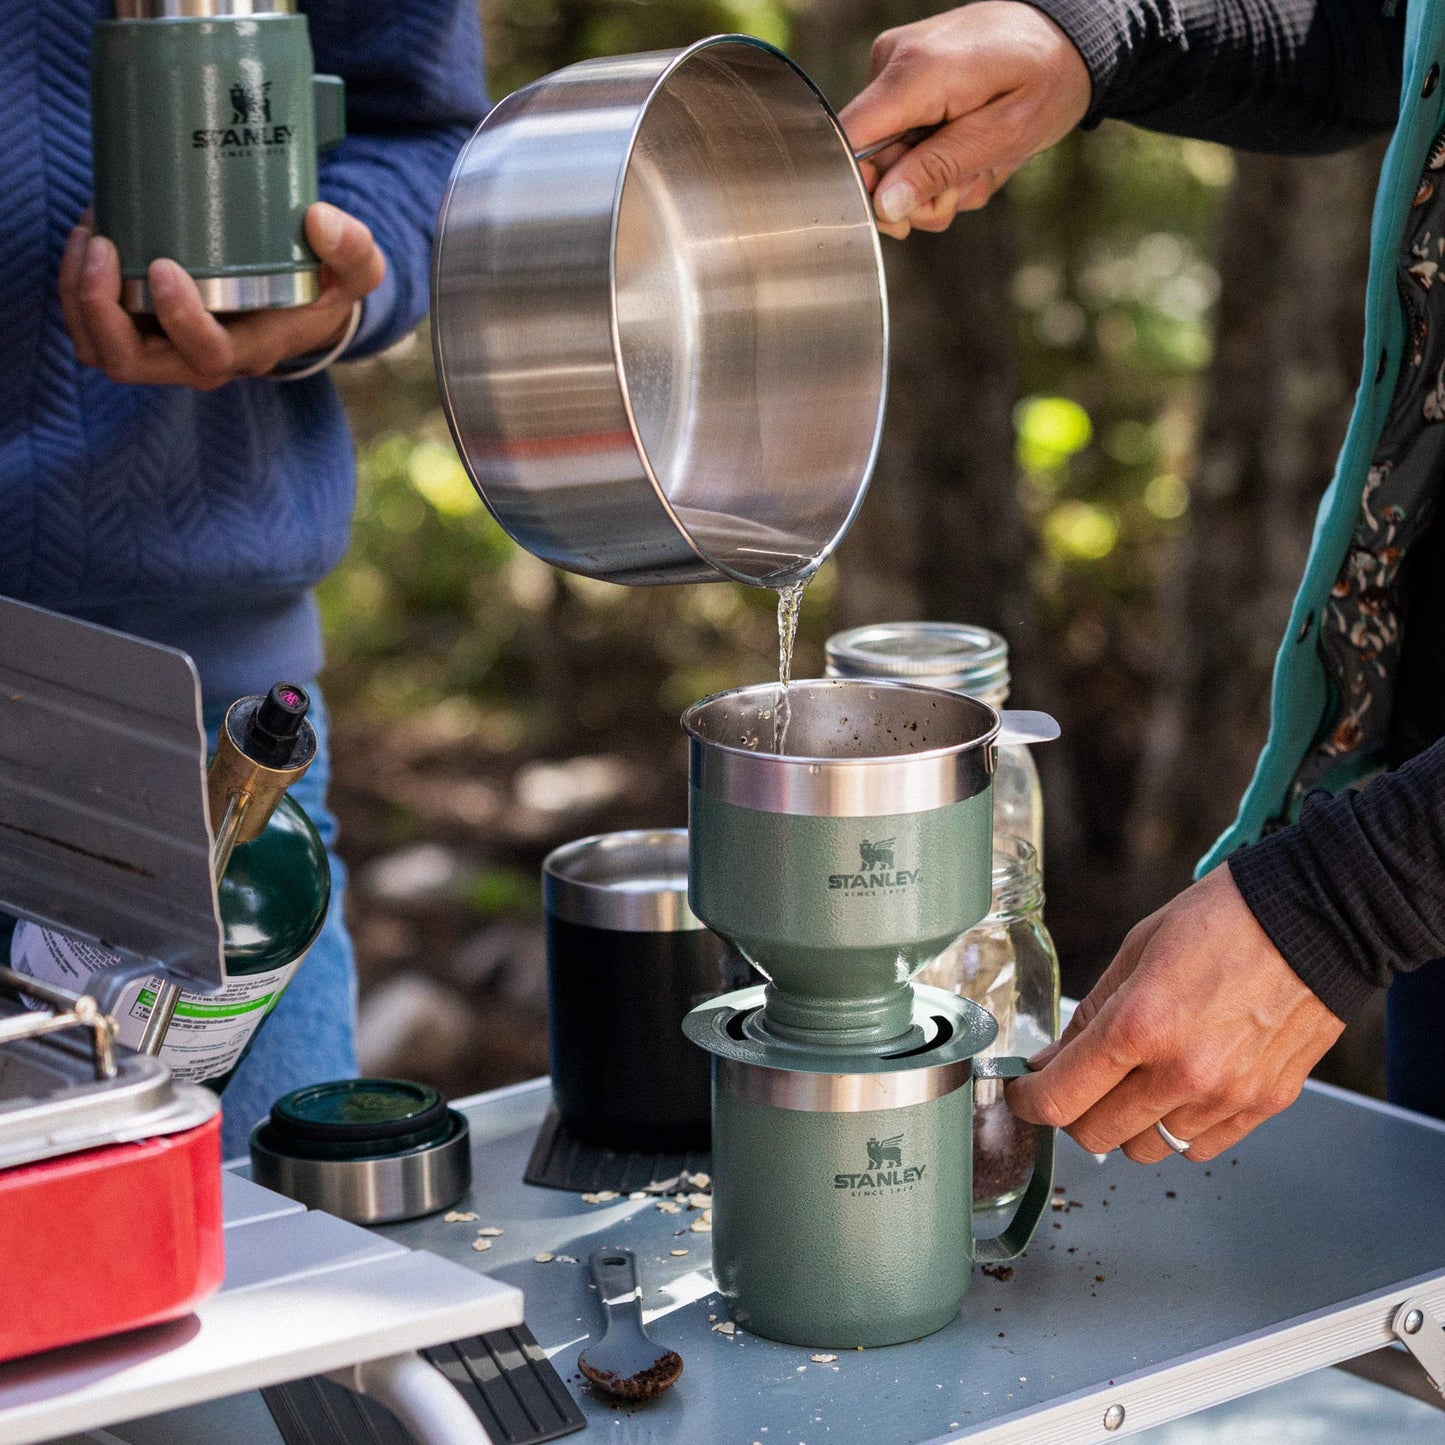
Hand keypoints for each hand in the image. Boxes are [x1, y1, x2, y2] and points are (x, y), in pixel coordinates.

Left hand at [59, 202, 385, 390]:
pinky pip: (93, 327)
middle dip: (100, 309)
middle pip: (131, 362)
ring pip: (101, 347)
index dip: (179, 319)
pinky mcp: (144, 329)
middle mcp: (201, 360)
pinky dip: (77, 286)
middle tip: (100, 244)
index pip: (206, 355)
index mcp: (250, 350)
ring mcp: (167, 348)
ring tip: (89, 234)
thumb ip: (353, 248)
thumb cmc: (326, 288)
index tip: (165, 264)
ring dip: (79, 296)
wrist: (304, 305)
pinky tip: (89, 236)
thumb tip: (318, 220)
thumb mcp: (357, 270)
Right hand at [839, 2, 1091, 237]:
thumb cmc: (1047, 77)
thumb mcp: (1005, 134)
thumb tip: (885, 205)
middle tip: (966, 186)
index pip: (848, 141)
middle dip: (917, 194)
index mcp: (916, 72)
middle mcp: (894, 63)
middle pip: (870, 161)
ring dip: (935, 180)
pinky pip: (904, 142)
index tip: (902, 215)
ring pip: (891, 160)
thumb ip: (940, 168)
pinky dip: (937, 159)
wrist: (1066, 36)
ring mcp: (896, 70)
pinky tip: (969, 147)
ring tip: (978, 163)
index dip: (863, 189)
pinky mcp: (903, 82)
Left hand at [1008, 865, 1344, 1162]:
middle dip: (1074, 1111)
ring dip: (1128, 1123)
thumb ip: (1091, 1016)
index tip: (1023, 1092)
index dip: (1028, 1101)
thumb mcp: (1137, 949)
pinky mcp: (1264, 1106)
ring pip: (1147, 1149)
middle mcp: (1182, 1072)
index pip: (1060, 1099)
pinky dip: (1179, 1129)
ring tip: (1137, 1079)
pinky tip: (1180, 1089)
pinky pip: (1199, 1148)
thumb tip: (1052, 1061)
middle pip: (1096, 1136)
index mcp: (1140, 1025)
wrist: (1319, 920)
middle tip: (1077, 1082)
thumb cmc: (1226, 920)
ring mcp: (1227, 1096)